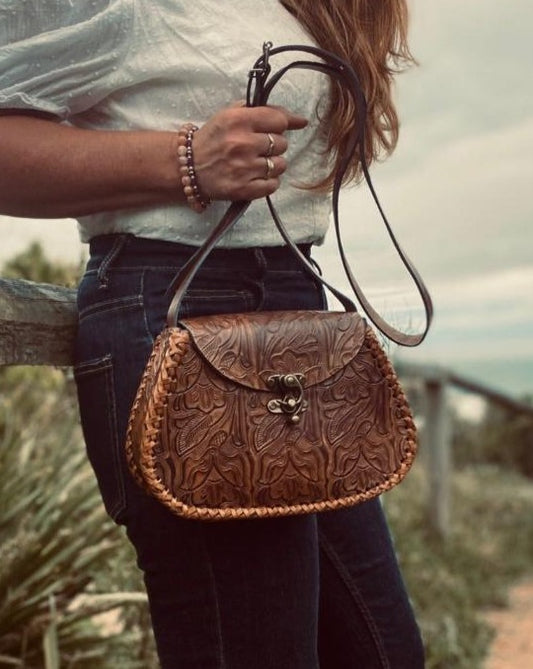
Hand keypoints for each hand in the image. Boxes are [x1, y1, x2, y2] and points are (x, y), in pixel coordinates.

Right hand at [192, 104, 307, 201]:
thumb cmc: (212, 139)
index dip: (281, 124)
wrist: (187, 167)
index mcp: (238, 120)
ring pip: (280, 165)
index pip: (279, 120)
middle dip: (274, 145)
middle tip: (258, 148)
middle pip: (281, 143)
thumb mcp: (229, 115)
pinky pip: (273, 185)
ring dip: (273, 165)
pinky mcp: (243, 189)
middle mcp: (242, 143)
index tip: (277, 129)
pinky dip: (269, 182)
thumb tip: (299, 120)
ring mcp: (243, 168)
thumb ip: (261, 111)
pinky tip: (256, 177)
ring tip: (257, 164)